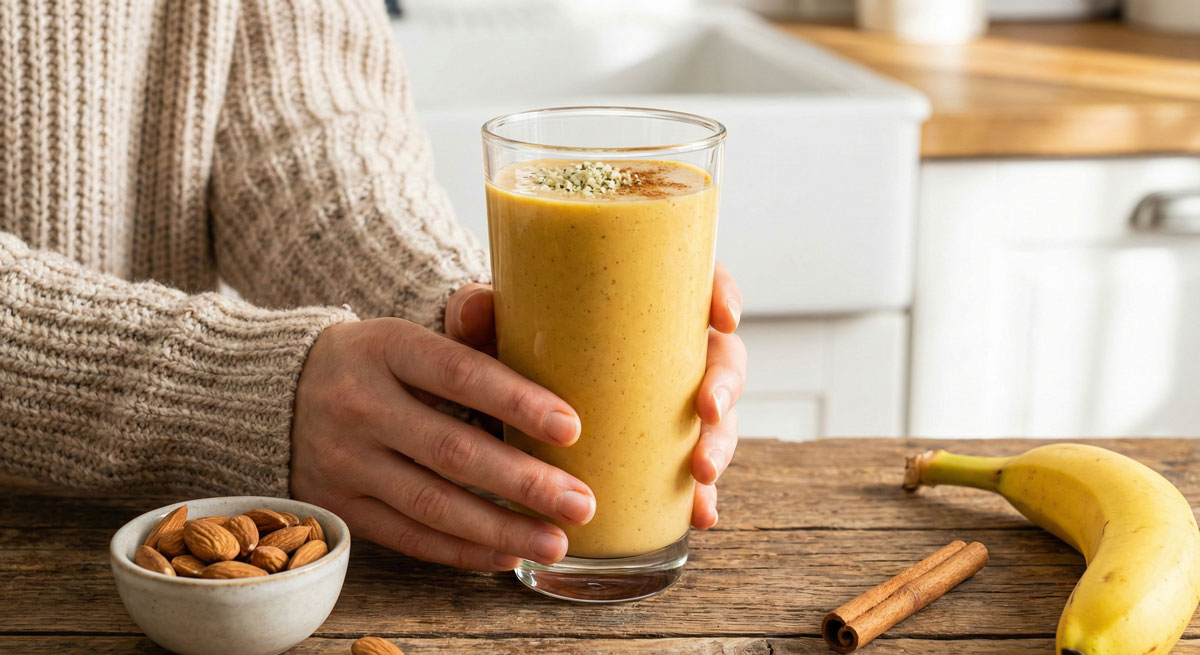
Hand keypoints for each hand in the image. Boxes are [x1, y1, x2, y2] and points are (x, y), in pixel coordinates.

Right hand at [290, 319, 596, 569]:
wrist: (275, 394)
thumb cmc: (375, 363)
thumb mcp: (407, 330)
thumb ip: (464, 321)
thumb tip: (493, 308)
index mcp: (384, 349)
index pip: (459, 373)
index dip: (517, 402)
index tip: (572, 428)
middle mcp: (359, 406)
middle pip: (452, 450)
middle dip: (524, 482)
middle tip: (582, 502)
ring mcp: (344, 462)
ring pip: (433, 505)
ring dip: (501, 529)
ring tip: (557, 543)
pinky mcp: (339, 506)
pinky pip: (409, 537)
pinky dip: (462, 551)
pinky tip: (508, 556)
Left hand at [446, 262, 745, 529]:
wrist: (496, 393)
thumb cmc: (510, 342)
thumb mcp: (493, 322)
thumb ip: (480, 311)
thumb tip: (473, 313)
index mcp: (643, 304)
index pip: (697, 283)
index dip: (722, 294)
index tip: (722, 316)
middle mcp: (668, 352)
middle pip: (721, 356)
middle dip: (725, 385)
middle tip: (706, 410)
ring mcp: (668, 404)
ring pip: (717, 418)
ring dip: (719, 445)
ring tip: (700, 474)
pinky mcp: (657, 450)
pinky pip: (693, 471)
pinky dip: (701, 493)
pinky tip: (698, 515)